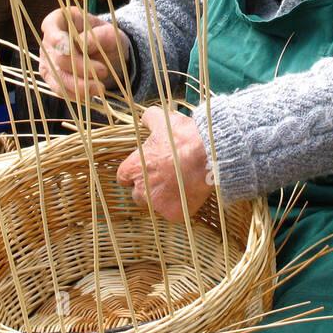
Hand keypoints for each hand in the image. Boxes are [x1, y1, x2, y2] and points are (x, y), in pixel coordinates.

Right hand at [38, 6, 131, 100]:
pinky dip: (75, 94)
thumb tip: (83, 43)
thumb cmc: (107, 38)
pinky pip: (59, 90)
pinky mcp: (52, 77)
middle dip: (81, 67)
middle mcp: (49, 39)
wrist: (108, 55)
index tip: (70, 49)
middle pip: (58, 57)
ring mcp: (48, 59)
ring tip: (100, 88)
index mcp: (61, 19)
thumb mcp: (112, 33)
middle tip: (103, 71)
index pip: (50, 25)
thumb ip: (100, 35)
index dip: (57, 38)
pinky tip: (90, 94)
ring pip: (58, 77)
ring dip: (79, 86)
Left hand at [117, 105, 211, 222]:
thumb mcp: (163, 120)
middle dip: (148, 187)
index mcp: (134, 167)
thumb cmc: (183, 138)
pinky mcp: (174, 214)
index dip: (135, 172)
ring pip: (155, 205)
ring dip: (162, 198)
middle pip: (138, 194)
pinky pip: (174, 214)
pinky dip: (180, 207)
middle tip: (166, 177)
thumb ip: (149, 119)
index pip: (123, 176)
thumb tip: (146, 118)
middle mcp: (141, 189)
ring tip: (179, 186)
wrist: (208, 155)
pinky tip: (189, 194)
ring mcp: (157, 204)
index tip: (146, 168)